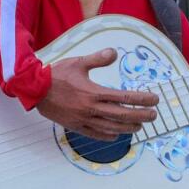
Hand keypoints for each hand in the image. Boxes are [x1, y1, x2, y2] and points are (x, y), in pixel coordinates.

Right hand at [35, 50, 158, 136]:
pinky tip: (117, 134)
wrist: (35, 89)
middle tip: (153, 115)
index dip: (142, 99)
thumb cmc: (56, 75)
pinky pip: (96, 135)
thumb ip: (98, 59)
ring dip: (128, 127)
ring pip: (112, 128)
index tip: (154, 99)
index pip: (124, 97)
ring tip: (139, 126)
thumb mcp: (78, 62)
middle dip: (141, 116)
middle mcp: (91, 108)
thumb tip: (114, 53)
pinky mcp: (76, 127)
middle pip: (122, 115)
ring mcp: (84, 120)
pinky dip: (109, 136)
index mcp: (94, 92)